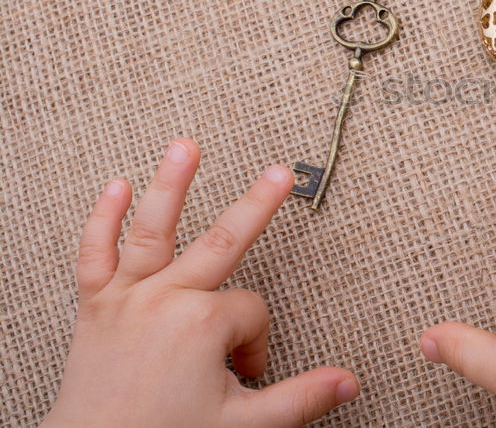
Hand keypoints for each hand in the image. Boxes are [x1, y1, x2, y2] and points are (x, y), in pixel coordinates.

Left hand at [44, 139, 358, 427]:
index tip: (242, 373)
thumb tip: (349, 382)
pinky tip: (114, 186)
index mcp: (203, 324)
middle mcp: (166, 299)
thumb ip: (300, 398)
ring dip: (171, 184)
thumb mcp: (243, 424)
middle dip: (258, 205)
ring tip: (185, 146)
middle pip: (223, 241)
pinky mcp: (96, 305)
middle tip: (280, 173)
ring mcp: (128, 297)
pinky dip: (101, 220)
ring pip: (153, 229)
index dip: (254, 345)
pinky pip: (95, 254)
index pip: (252, 313)